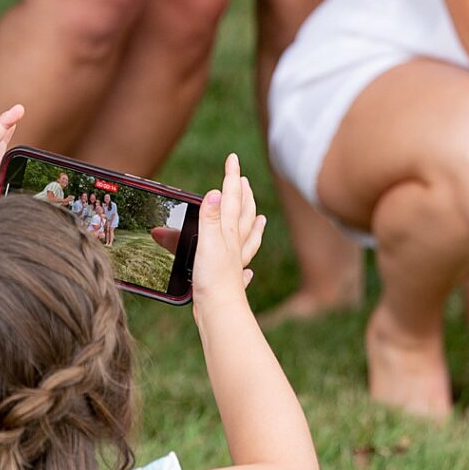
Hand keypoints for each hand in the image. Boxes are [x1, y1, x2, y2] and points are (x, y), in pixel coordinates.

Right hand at [191, 153, 266, 310]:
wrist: (220, 311)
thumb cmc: (213, 278)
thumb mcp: (208, 243)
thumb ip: (211, 218)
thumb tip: (216, 193)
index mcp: (228, 232)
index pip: (230, 199)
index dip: (232, 177)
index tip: (233, 158)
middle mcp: (234, 245)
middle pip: (242, 215)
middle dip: (243, 196)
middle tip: (244, 181)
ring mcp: (234, 263)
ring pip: (247, 239)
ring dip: (253, 225)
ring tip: (260, 218)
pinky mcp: (230, 281)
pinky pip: (242, 267)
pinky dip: (246, 262)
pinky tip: (249, 269)